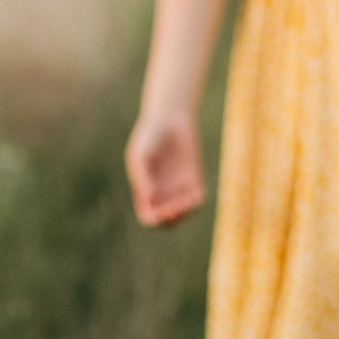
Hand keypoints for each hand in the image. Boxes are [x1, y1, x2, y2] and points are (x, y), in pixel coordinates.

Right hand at [125, 107, 205, 227]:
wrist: (171, 117)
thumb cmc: (150, 135)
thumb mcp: (141, 154)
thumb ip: (142, 177)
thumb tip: (149, 200)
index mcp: (145, 190)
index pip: (149, 217)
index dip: (155, 219)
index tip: (160, 211)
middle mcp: (162, 193)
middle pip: (167, 221)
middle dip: (171, 220)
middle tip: (175, 209)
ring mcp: (179, 188)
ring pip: (184, 214)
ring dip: (185, 214)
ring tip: (185, 201)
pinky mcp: (194, 179)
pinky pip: (197, 199)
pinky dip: (195, 203)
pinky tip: (193, 195)